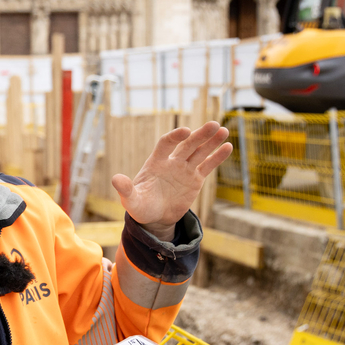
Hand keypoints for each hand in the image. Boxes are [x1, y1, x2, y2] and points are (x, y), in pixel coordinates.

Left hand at [111, 121, 231, 240]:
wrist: (154, 218)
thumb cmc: (140, 207)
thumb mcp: (131, 201)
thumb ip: (125, 189)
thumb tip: (116, 179)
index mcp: (156, 162)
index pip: (166, 144)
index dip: (175, 137)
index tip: (185, 131)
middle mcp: (172, 162)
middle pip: (187, 144)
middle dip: (200, 135)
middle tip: (213, 125)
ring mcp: (184, 169)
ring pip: (200, 152)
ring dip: (211, 141)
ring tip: (223, 130)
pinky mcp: (195, 179)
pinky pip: (207, 166)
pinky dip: (217, 156)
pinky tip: (228, 146)